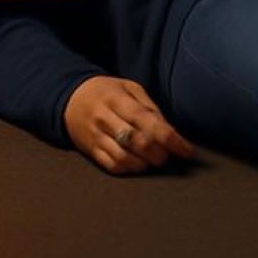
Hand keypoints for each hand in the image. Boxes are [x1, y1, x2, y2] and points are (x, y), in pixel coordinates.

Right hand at [63, 75, 195, 174]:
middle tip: (168, 155)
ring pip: (125, 158)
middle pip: (138, 142)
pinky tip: (138, 165)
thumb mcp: (129, 88)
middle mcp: (105, 118)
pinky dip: (130, 169)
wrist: (70, 99)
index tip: (187, 151)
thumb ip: (149, 107)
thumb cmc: (107, 92)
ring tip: (154, 160)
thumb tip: (169, 130)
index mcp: (117, 99)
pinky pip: (113, 166)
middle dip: (159, 153)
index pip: (148, 121)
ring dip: (146, 164)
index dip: (171, 138)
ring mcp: (96, 137)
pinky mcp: (91, 151)